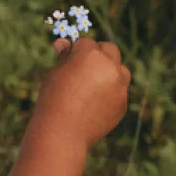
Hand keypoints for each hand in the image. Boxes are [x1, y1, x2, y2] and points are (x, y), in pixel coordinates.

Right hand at [36, 36, 131, 150]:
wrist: (63, 133)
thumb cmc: (53, 100)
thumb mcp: (55, 74)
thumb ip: (65, 58)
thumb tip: (63, 43)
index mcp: (90, 54)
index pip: (86, 43)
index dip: (75, 51)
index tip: (67, 61)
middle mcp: (109, 66)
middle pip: (109, 49)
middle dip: (98, 54)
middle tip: (84, 66)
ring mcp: (119, 86)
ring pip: (120, 70)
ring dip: (110, 72)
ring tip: (92, 85)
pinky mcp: (123, 103)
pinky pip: (119, 92)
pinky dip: (110, 93)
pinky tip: (93, 104)